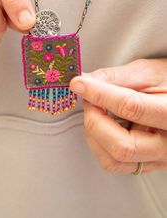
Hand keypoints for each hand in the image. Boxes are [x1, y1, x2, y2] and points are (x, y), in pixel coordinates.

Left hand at [70, 58, 166, 173]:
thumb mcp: (147, 73)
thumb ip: (114, 77)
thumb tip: (84, 80)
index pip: (131, 107)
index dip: (99, 94)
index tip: (79, 84)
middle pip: (121, 145)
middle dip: (94, 120)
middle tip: (88, 99)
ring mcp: (157, 159)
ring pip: (113, 160)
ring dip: (93, 133)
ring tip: (96, 110)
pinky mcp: (145, 164)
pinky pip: (113, 163)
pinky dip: (98, 142)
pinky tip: (103, 124)